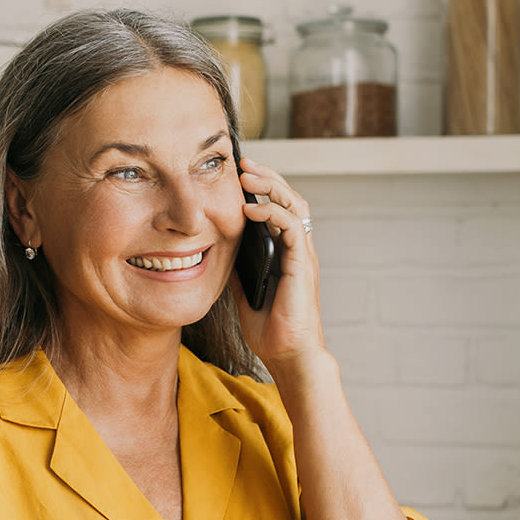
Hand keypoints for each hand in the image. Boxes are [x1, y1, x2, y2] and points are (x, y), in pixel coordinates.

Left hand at [231, 157, 326, 374]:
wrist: (288, 355)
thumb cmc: (270, 329)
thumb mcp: (243, 291)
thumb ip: (237, 268)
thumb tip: (217, 251)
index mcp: (286, 253)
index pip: (279, 208)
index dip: (262, 188)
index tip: (238, 175)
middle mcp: (297, 249)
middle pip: (289, 198)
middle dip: (267, 177)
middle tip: (243, 164)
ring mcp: (302, 255)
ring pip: (294, 204)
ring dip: (271, 186)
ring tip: (248, 176)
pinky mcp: (302, 263)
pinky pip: (291, 226)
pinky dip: (272, 212)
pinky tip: (251, 208)